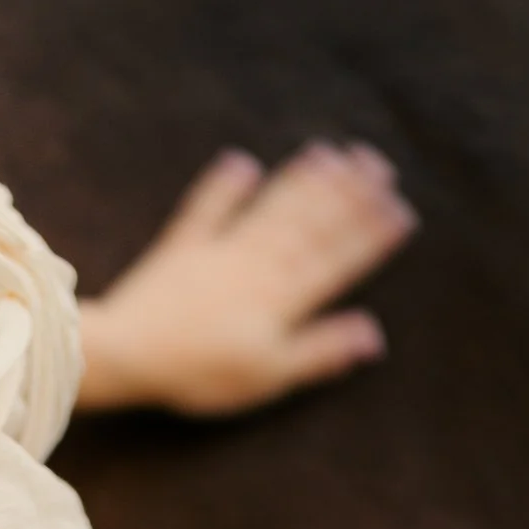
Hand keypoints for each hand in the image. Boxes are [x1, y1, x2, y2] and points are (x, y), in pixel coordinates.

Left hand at [75, 139, 416, 418]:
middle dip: (347, 194)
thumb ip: (319, 351)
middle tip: (379, 162)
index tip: (401, 209)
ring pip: (271, 209)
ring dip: (302, 181)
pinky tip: (242, 162)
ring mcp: (219, 252)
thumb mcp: (268, 375)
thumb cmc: (199, 374)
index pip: (335, 261)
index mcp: (281, 298)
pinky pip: (205, 211)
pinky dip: (224, 186)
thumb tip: (373, 334)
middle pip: (309, 224)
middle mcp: (256, 265)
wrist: (127, 354)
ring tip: (331, 153)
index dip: (369, 236)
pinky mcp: (181, 250)